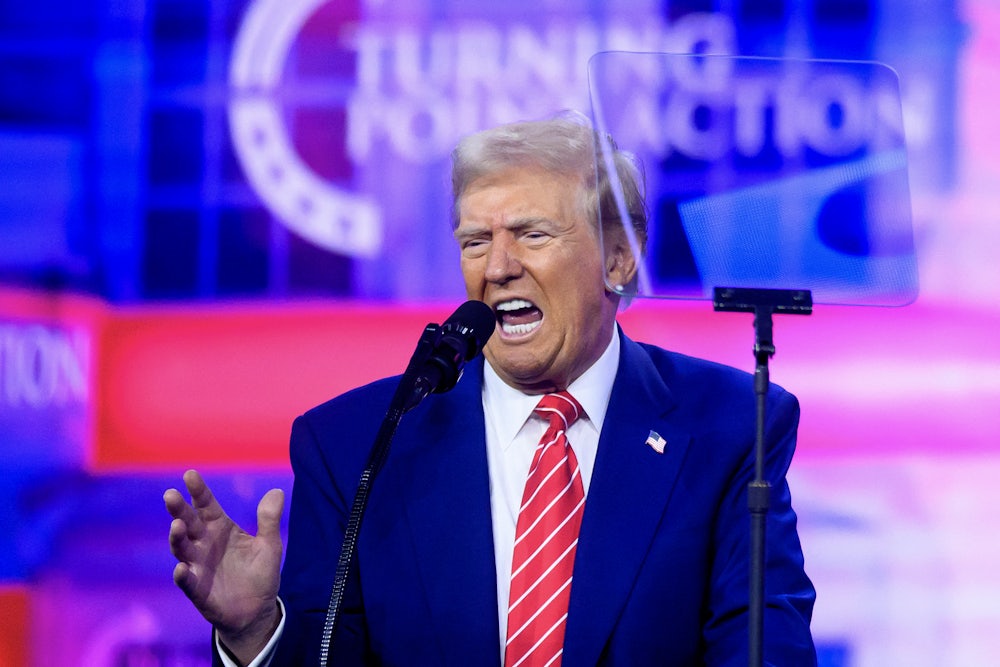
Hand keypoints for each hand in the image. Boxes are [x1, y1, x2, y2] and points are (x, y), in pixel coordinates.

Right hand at [164, 470, 283, 662]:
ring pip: (182, 548)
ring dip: (177, 538)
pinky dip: (182, 575)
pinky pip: (186, 581)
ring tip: (178, 526)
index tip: (190, 475)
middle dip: (179, 509)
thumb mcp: (269, 545)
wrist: (257, 611)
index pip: (206, 505)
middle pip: (189, 522)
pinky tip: (181, 568)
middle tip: (171, 495)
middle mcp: (204, 544)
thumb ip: (270, 520)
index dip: (198, 491)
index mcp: (221, 528)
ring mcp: (198, 566)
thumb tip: (277, 491)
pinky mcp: (197, 589)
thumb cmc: (260, 573)